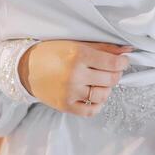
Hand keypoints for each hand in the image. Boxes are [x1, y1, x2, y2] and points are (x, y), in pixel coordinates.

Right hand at [18, 39, 133, 116]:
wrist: (26, 68)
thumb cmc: (52, 52)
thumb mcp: (76, 44)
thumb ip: (103, 47)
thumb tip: (127, 50)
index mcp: (78, 55)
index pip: (112, 63)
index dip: (123, 62)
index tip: (123, 61)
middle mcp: (75, 75)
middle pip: (110, 79)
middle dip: (116, 74)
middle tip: (113, 70)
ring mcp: (70, 92)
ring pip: (103, 94)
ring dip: (108, 88)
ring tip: (102, 81)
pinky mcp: (65, 106)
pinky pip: (91, 110)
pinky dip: (98, 104)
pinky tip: (95, 95)